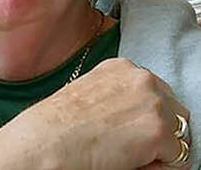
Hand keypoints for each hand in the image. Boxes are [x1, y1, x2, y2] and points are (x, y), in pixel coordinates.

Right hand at [0, 58, 190, 169]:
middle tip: (129, 144)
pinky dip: (159, 165)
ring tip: (127, 152)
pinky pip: (178, 158)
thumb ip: (120, 96)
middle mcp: (142, 79)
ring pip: (179, 135)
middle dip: (160, 131)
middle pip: (175, 112)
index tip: (130, 129)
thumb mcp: (91, 93)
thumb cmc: (59, 124)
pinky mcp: (159, 132)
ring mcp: (153, 104)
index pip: (157, 94)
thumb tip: (140, 118)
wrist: (48, 141)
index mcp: (122, 67)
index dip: (146, 116)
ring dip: (161, 148)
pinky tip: (130, 160)